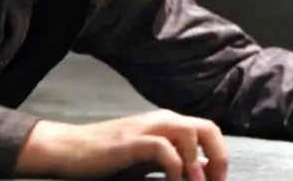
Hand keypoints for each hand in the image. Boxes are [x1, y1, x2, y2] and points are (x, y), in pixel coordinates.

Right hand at [15, 109, 228, 180]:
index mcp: (168, 123)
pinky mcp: (132, 140)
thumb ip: (175, 162)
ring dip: (197, 162)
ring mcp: (147, 128)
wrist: (72, 149)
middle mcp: (162, 120)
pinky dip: (175, 166)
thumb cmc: (110, 156)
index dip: (220, 156)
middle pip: (207, 128)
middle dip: (218, 157)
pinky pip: (164, 148)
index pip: (209, 131)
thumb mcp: (148, 160)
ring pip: (189, 132)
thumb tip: (203, 172)